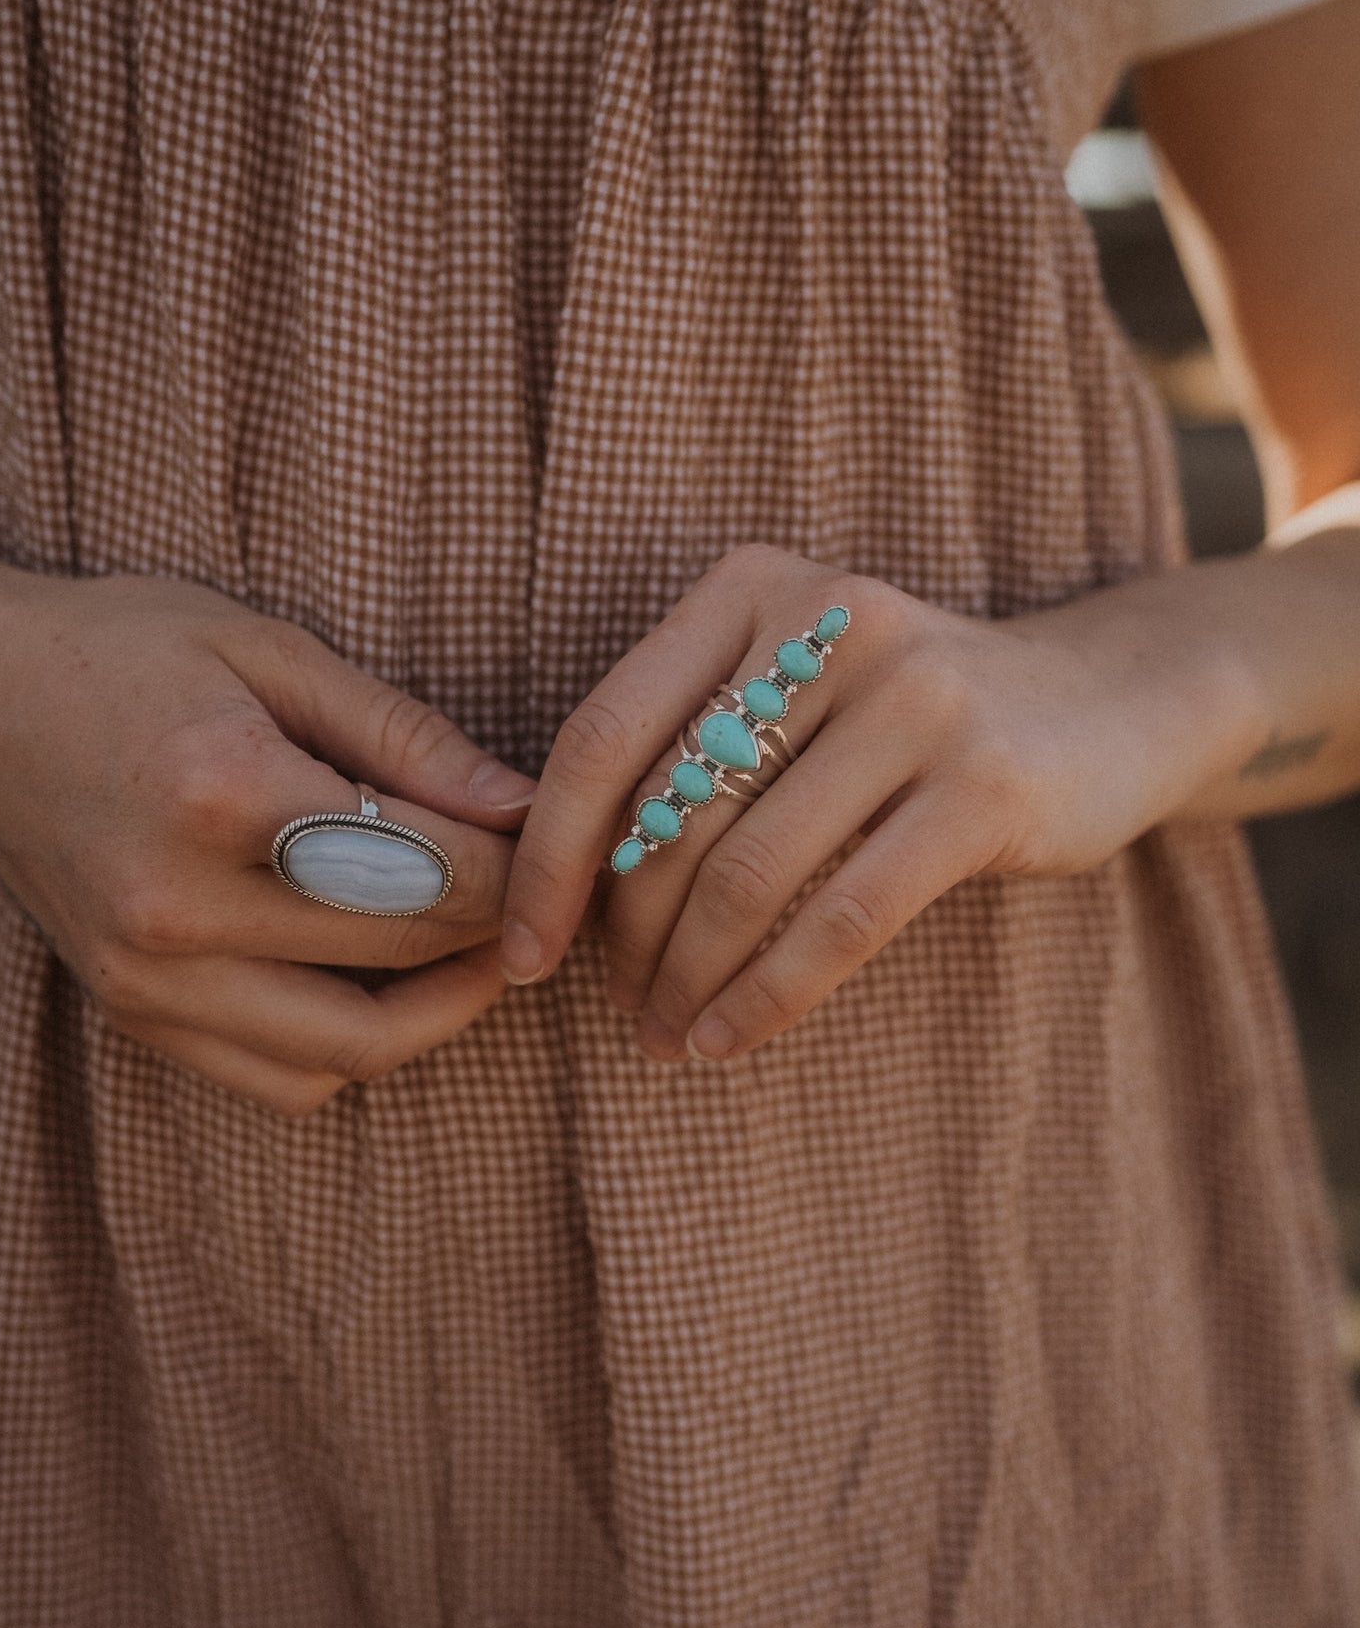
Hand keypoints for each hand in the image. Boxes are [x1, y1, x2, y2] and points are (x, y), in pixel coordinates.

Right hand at [0, 565, 536, 1115]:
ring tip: (476, 943)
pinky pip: (282, 1078)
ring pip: (351, 1049)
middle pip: (404, 957)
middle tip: (540, 889)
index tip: (561, 838)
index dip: (522, 863)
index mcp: (224, 794)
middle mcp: (179, 908)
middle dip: (496, 928)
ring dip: (439, 1010)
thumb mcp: (270, 648)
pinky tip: (384, 980)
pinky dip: (354, 1047)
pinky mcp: (132, 1017)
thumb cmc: (124, 650)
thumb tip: (527, 807)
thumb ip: (405, 734)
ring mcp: (147, 979)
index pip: (431, 870)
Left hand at [501, 543, 1253, 1061]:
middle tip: (615, 1010)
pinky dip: (769, 995)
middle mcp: (826, 620)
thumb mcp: (795, 689)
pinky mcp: (984, 784)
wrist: (1107, 701)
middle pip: (668, 815)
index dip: (547, 857)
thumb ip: (691, 748)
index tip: (520, 950)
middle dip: (622, 938)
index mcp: (750, 589)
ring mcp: (914, 696)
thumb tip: (558, 890)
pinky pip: (841, 916)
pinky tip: (730, 1039)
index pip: (603, 734)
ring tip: (668, 1036)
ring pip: (747, 874)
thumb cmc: (908, 721)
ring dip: (688, 979)